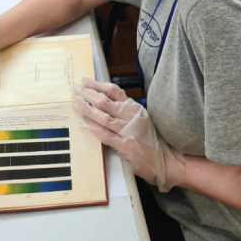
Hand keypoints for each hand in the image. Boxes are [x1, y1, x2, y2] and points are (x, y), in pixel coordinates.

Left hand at [77, 80, 191, 191]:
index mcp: (134, 108)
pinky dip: (93, 127)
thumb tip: (99, 95)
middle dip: (88, 95)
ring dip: (87, 109)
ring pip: (103, 117)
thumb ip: (123, 107)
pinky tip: (83, 122)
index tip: (84, 81)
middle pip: (105, 102)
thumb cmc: (148, 137)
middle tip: (75, 91)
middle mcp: (131, 117)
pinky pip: (105, 135)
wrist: (164, 158)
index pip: (114, 91)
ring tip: (76, 104)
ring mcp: (129, 132)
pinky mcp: (125, 146)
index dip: (97, 85)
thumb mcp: (139, 117)